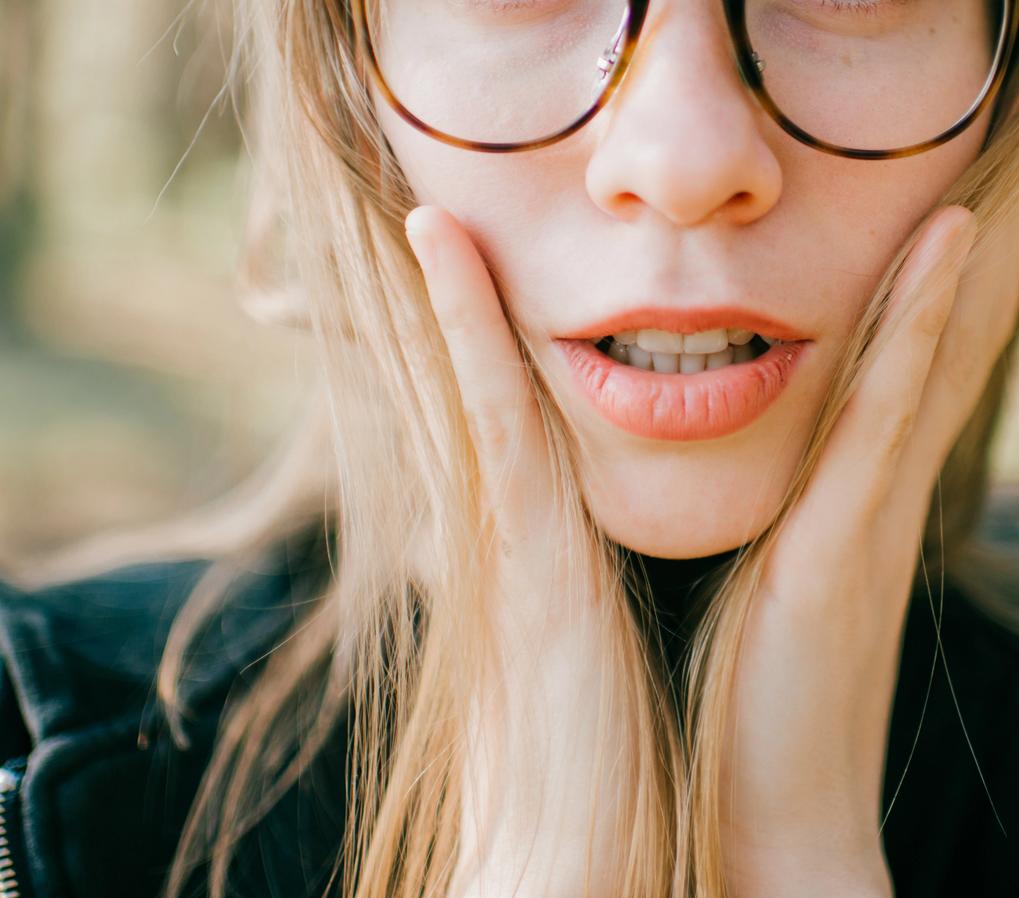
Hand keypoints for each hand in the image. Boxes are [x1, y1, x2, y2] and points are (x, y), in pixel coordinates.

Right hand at [405, 206, 629, 896]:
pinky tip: (439, 244)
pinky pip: (485, 408)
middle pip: (464, 379)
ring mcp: (499, 533)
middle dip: (442, 293)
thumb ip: (577, 600)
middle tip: (420, 193)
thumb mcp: (592, 656)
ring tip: (420, 187)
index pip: (503, 412)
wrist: (571, 865)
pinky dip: (460, 323)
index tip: (466, 255)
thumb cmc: (598, 772)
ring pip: (464, 374)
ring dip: (442, 282)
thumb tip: (585, 571)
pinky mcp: (515, 550)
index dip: (477, 334)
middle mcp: (503, 527)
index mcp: (531, 549)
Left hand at [720, 203, 1018, 897]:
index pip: (897, 374)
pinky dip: (926, 321)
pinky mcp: (851, 547)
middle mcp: (877, 501)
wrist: (770, 838)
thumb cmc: (743, 728)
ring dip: (961, 257)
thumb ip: (765, 532)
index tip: (940, 195)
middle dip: (962, 255)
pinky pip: (894, 409)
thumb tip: (745, 484)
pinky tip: (954, 241)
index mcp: (848, 511)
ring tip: (989, 150)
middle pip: (934, 347)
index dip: (923, 288)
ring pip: (931, 355)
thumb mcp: (755, 598)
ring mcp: (874, 519)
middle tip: (996, 146)